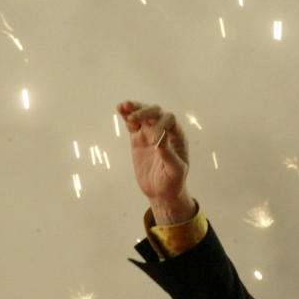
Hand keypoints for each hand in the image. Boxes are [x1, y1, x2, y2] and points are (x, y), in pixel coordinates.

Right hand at [116, 100, 193, 222]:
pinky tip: (120, 108)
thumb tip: (158, 138)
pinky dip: (126, 115)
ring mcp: (150, 133)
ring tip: (123, 106)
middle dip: (145, 112)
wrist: (161, 192)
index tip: (153, 141)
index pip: (170, 120)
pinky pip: (133, 123)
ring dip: (135, 108)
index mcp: (178, 136)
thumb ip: (168, 155)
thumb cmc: (173, 182)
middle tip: (133, 119)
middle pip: (156, 112)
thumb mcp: (174, 171)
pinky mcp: (138, 138)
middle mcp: (165, 131)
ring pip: (144, 114)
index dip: (160, 124)